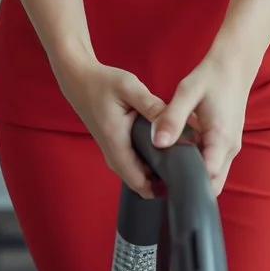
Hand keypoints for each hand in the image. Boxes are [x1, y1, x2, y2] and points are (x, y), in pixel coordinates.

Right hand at [52, 55, 169, 198]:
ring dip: (159, 173)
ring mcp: (113, 153)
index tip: (183, 184)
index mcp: (116, 143)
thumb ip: (151, 106)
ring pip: (139, 175)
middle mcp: (113, 155)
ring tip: (183, 161)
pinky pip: (136, 165)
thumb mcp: (129, 88)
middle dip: (164, 182)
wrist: (79, 80)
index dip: (162, 189)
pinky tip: (168, 151)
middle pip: (141, 183)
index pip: (139, 183)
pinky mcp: (116, 148)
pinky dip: (151, 164)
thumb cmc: (103, 82)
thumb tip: (174, 124)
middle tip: (189, 171)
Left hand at [153, 53, 255, 199]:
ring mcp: (231, 147)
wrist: (234, 66)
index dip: (188, 186)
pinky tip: (179, 160)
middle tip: (162, 186)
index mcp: (221, 139)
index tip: (165, 188)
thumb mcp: (187, 92)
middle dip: (191, 189)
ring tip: (167, 176)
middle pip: (213, 184)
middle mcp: (230, 149)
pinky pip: (214, 164)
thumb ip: (172, 118)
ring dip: (195, 179)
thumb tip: (158, 143)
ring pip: (215, 176)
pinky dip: (200, 168)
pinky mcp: (227, 143)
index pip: (208, 177)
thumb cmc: (210, 77)